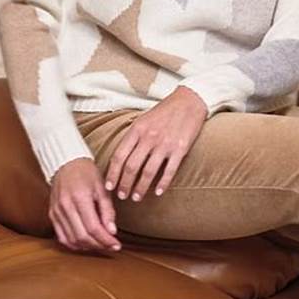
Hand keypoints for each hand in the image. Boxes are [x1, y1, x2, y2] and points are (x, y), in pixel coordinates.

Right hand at [48, 156, 121, 253]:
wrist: (66, 162)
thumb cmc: (86, 172)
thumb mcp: (102, 187)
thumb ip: (107, 210)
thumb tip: (112, 232)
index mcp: (80, 197)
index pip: (93, 227)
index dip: (106, 240)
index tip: (116, 245)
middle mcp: (66, 206)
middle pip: (82, 236)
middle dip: (99, 245)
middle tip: (111, 246)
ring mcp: (57, 211)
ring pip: (72, 240)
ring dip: (88, 247)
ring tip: (100, 245)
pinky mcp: (52, 215)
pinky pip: (62, 237)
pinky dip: (74, 244)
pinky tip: (85, 243)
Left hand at [104, 86, 207, 202]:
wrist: (189, 101)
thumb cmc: (164, 111)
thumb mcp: (143, 119)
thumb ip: (133, 137)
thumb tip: (120, 158)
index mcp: (137, 129)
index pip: (119, 155)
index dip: (112, 174)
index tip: (109, 186)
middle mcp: (149, 137)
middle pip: (131, 167)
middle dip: (124, 185)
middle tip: (121, 196)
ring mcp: (165, 143)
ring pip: (148, 172)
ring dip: (140, 188)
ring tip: (136, 197)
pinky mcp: (181, 149)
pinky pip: (169, 171)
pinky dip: (163, 184)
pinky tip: (158, 192)